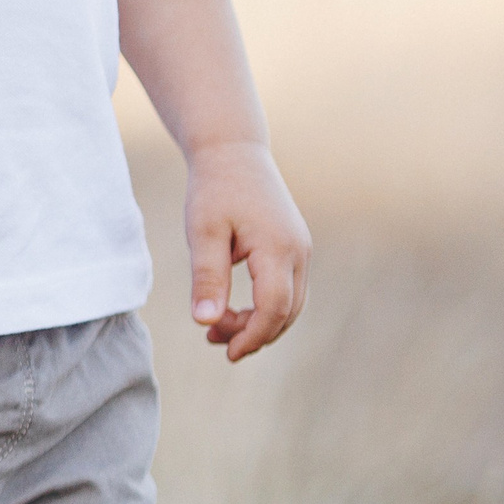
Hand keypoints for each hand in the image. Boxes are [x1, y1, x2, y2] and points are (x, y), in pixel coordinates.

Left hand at [183, 142, 309, 361]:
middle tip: (212, 337)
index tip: (226, 351)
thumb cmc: (214, 190)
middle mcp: (298, 251)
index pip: (274, 309)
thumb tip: (204, 322)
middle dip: (253, 334)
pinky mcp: (294, 248)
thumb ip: (207, 277)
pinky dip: (265, 307)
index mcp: (278, 248)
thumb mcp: (203, 232)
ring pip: (290, 304)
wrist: (232, 152)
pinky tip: (234, 310)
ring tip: (217, 327)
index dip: (253, 336)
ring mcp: (300, 249)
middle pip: (286, 312)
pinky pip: (287, 290)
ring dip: (259, 323)